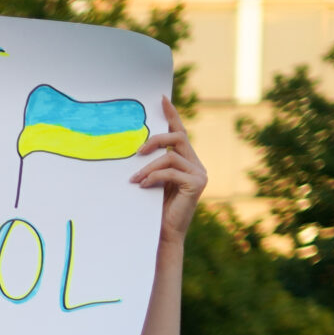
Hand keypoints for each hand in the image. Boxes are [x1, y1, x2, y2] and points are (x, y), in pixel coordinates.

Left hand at [130, 100, 206, 241]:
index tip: (161, 99)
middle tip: (137, 151)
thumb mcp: (152, 182)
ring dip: (148, 166)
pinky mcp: (197, 184)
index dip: (171, 115)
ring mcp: (199, 173)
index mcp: (186, 161)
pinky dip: (154, 176)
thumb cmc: (154, 210)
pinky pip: (171, 171)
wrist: (164, 235)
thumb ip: (152, 165)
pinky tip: (143, 186)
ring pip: (171, 155)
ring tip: (134, 180)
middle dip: (156, 139)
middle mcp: (196, 164)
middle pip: (178, 137)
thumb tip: (136, 147)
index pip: (179, 132)